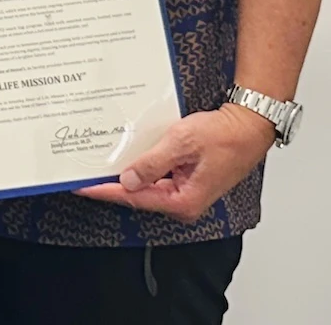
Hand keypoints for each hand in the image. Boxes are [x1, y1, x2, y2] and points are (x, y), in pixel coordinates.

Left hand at [74, 105, 276, 222]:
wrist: (249, 127)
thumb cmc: (223, 135)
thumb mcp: (181, 143)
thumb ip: (151, 163)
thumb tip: (127, 180)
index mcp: (183, 201)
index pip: (133, 198)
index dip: (104, 191)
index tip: (81, 186)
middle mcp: (184, 203)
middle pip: (138, 195)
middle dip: (111, 184)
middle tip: (83, 173)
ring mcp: (186, 193)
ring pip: (147, 187)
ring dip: (125, 175)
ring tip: (98, 165)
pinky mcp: (187, 182)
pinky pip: (158, 179)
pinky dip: (141, 169)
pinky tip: (127, 158)